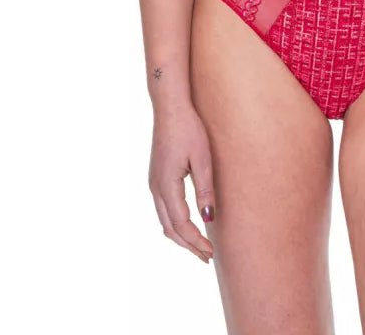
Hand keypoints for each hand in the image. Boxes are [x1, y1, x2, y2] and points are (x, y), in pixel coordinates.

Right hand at [148, 102, 215, 263]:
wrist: (169, 107)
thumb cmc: (189, 129)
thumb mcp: (202, 158)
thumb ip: (205, 189)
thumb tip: (208, 219)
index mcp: (166, 185)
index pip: (181, 224)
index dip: (196, 241)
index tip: (211, 252)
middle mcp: (155, 188)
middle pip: (170, 228)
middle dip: (188, 245)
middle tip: (207, 257)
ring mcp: (153, 183)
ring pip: (164, 221)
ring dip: (180, 236)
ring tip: (199, 247)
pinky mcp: (156, 178)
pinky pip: (163, 210)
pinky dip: (174, 224)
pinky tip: (187, 225)